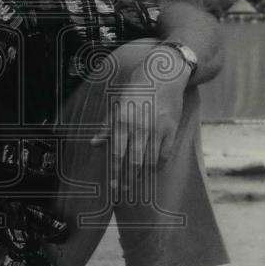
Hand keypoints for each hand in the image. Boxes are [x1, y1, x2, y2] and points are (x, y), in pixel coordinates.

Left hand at [90, 58, 189, 197]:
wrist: (164, 74)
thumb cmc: (137, 88)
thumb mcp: (117, 104)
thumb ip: (107, 126)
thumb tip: (93, 143)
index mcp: (123, 121)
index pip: (117, 153)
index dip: (114, 172)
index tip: (112, 186)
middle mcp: (140, 126)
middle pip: (134, 161)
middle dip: (128, 179)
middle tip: (124, 191)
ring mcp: (157, 129)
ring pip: (150, 160)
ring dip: (143, 175)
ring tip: (137, 184)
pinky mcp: (171, 129)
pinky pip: (165, 153)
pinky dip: (159, 164)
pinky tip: (153, 170)